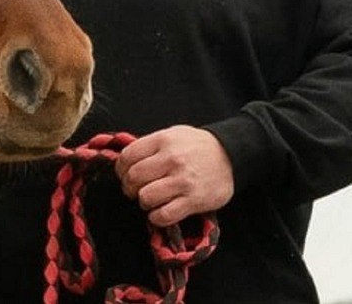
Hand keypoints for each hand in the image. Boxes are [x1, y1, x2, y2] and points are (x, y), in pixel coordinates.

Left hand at [114, 126, 234, 227]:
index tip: (124, 175)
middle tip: (135, 190)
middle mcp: (172, 159)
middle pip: (134, 178)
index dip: (120, 169)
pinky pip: (164, 215)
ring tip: (151, 200)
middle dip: (129, 187)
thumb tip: (125, 161)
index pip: (128, 156)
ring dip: (143, 202)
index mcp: (163, 140)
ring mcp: (183, 181)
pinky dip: (156, 217)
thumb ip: (150, 145)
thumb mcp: (173, 134)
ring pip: (146, 197)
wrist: (231, 155)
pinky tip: (160, 212)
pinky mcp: (193, 200)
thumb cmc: (197, 146)